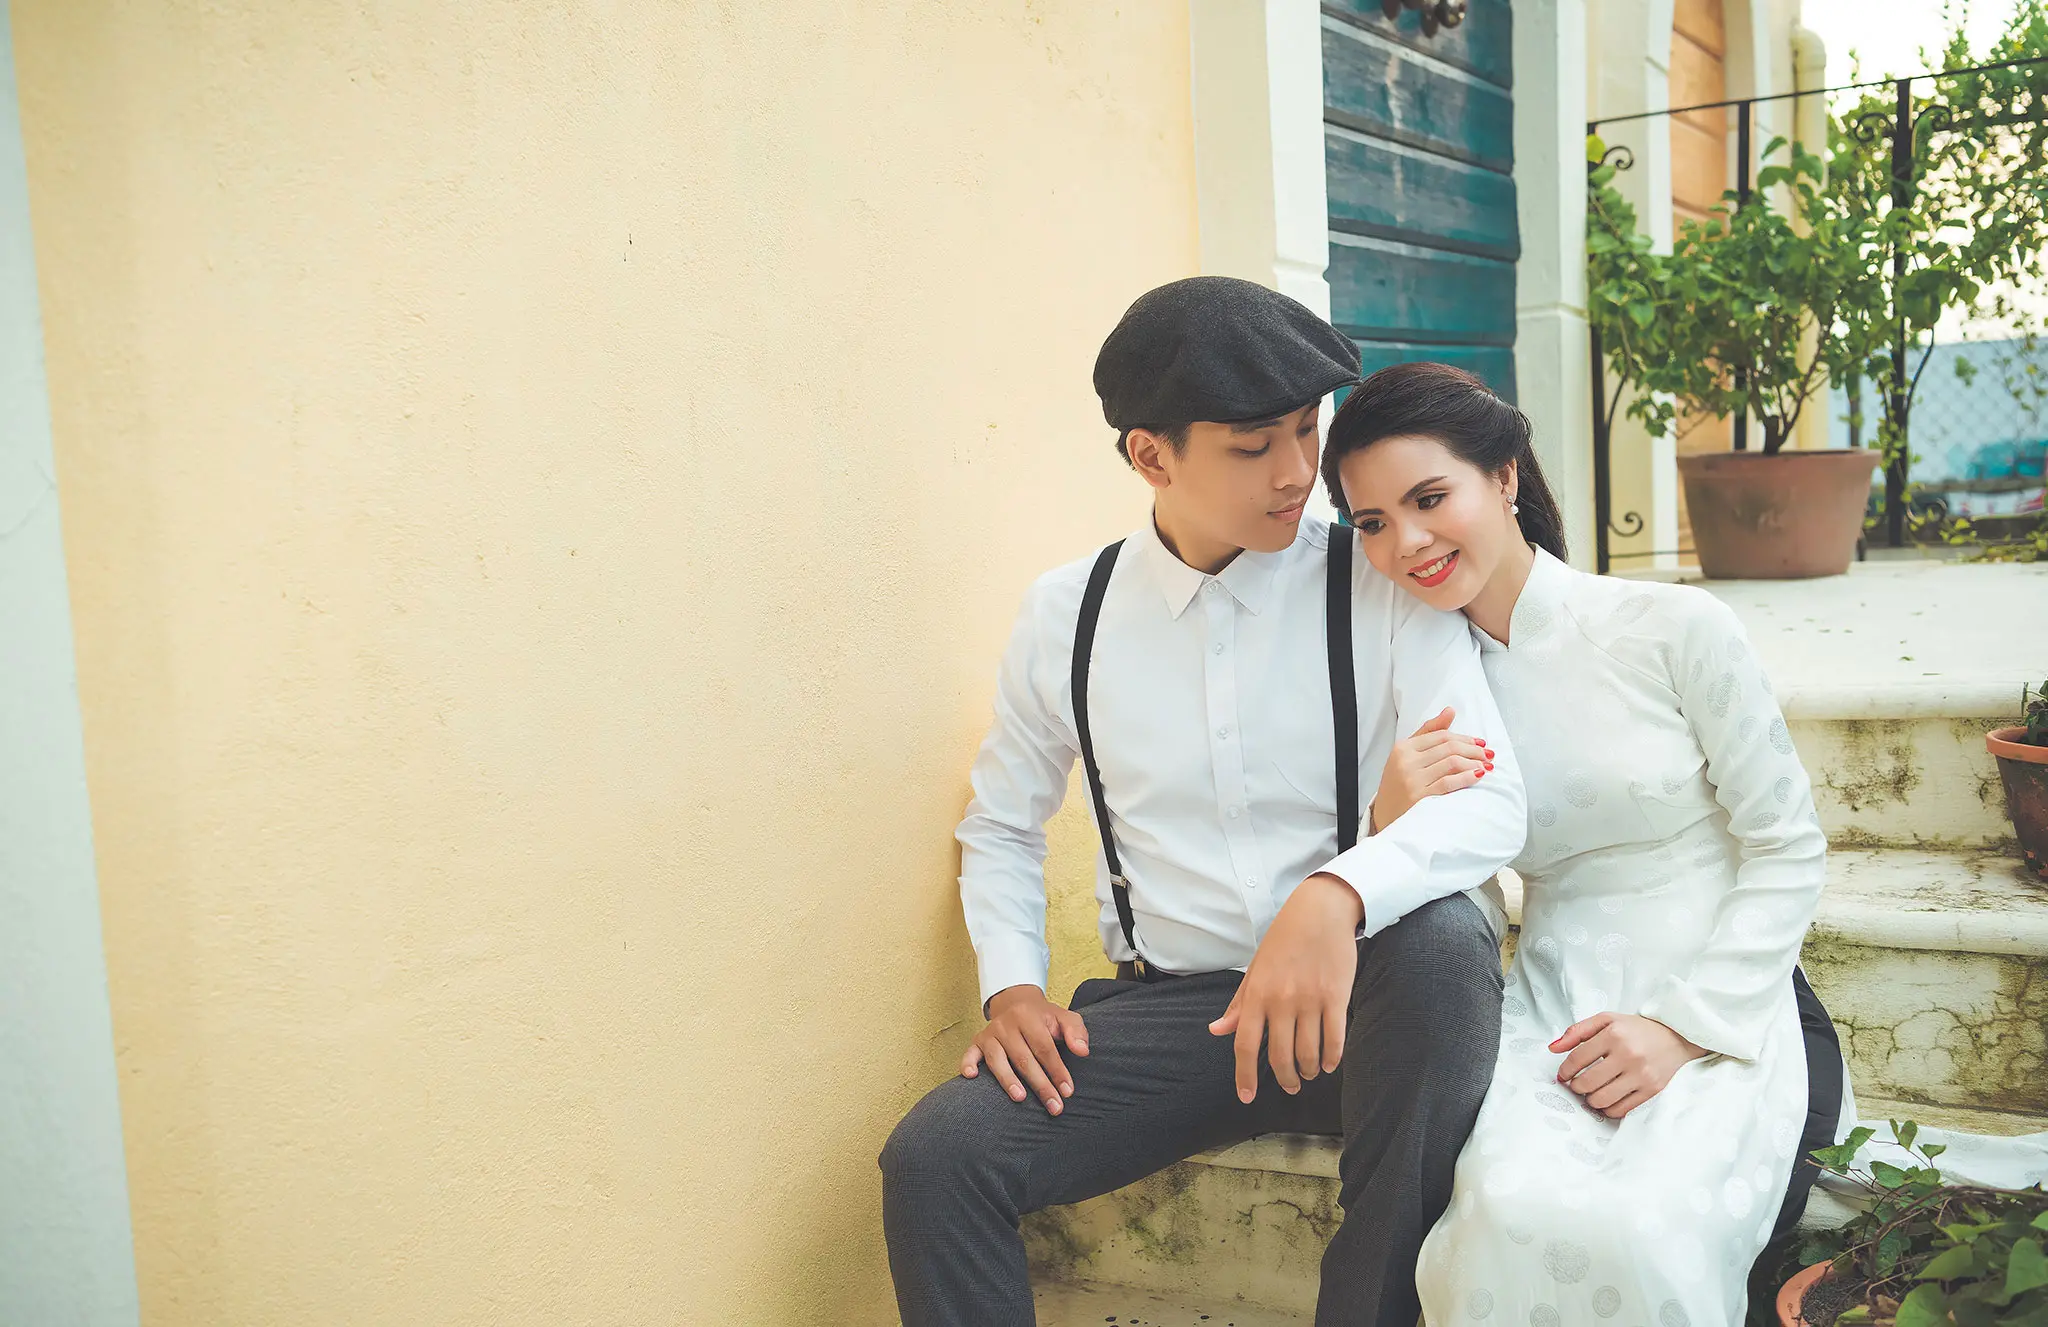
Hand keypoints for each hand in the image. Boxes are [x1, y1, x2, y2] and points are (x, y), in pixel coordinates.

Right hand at [961, 984, 1089, 1115]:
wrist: (1017, 1003)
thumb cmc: (1044, 1018)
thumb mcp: (1065, 1018)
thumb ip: (1076, 1032)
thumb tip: (1082, 1051)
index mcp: (1029, 1016)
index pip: (1044, 1047)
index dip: (1057, 1070)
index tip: (1067, 1091)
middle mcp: (1006, 1024)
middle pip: (1023, 1058)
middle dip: (1041, 1085)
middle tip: (1054, 1107)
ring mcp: (990, 1033)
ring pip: (997, 1060)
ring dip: (1008, 1079)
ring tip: (1020, 1098)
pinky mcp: (977, 1042)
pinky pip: (969, 1054)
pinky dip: (967, 1064)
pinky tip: (971, 1076)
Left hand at [1208, 873, 1362, 1103]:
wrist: (1320, 911)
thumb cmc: (1284, 939)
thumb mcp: (1255, 969)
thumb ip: (1238, 1004)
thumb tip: (1217, 1030)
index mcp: (1256, 994)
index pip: (1246, 1045)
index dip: (1245, 1076)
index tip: (1246, 1097)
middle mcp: (1281, 1000)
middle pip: (1280, 1056)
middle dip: (1284, 1079)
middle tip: (1289, 1086)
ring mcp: (1310, 1000)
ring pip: (1308, 1053)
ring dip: (1308, 1071)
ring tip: (1308, 1073)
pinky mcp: (1337, 997)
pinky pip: (1334, 1039)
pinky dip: (1331, 1058)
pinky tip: (1328, 1064)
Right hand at [1370, 707, 1491, 829]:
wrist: (1384, 815)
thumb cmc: (1398, 784)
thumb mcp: (1407, 754)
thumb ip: (1429, 732)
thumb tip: (1450, 711)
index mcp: (1403, 748)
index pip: (1440, 735)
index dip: (1464, 738)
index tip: (1480, 742)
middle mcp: (1406, 761)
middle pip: (1449, 748)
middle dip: (1473, 750)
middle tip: (1488, 755)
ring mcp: (1412, 780)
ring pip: (1452, 763)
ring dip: (1474, 763)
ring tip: (1486, 766)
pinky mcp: (1419, 797)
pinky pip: (1449, 783)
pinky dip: (1467, 777)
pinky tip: (1478, 775)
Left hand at [1551, 1012, 1706, 1117]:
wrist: (1677, 1036)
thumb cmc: (1637, 1029)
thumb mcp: (1607, 1020)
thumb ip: (1577, 1031)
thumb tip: (1552, 1048)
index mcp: (1614, 1034)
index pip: (1577, 1059)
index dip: (1565, 1071)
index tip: (1563, 1075)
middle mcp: (1628, 1054)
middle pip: (1587, 1082)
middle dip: (1576, 1087)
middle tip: (1577, 1084)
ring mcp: (1641, 1074)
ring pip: (1602, 1099)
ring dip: (1590, 1099)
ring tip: (1592, 1092)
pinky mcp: (1652, 1090)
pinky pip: (1621, 1109)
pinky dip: (1608, 1108)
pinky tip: (1607, 1100)